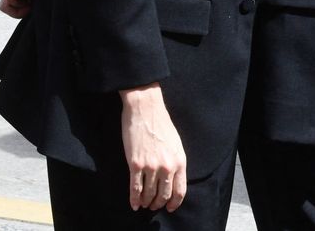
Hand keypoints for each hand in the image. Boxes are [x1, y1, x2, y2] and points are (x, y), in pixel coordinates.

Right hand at [120, 83, 186, 212]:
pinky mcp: (135, 164)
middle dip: (158, 204)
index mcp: (179, 160)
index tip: (169, 207)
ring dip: (146, 202)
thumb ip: (175, 161)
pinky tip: (134, 204)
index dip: (174, 203)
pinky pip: (135, 189)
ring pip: (149, 194)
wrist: (145, 107)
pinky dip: (134, 199)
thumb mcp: (176, 142)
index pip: (180, 191)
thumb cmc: (160, 122)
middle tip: (153, 205)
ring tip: (144, 204)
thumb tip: (172, 179)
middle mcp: (167, 166)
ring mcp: (151, 166)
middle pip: (164, 195)